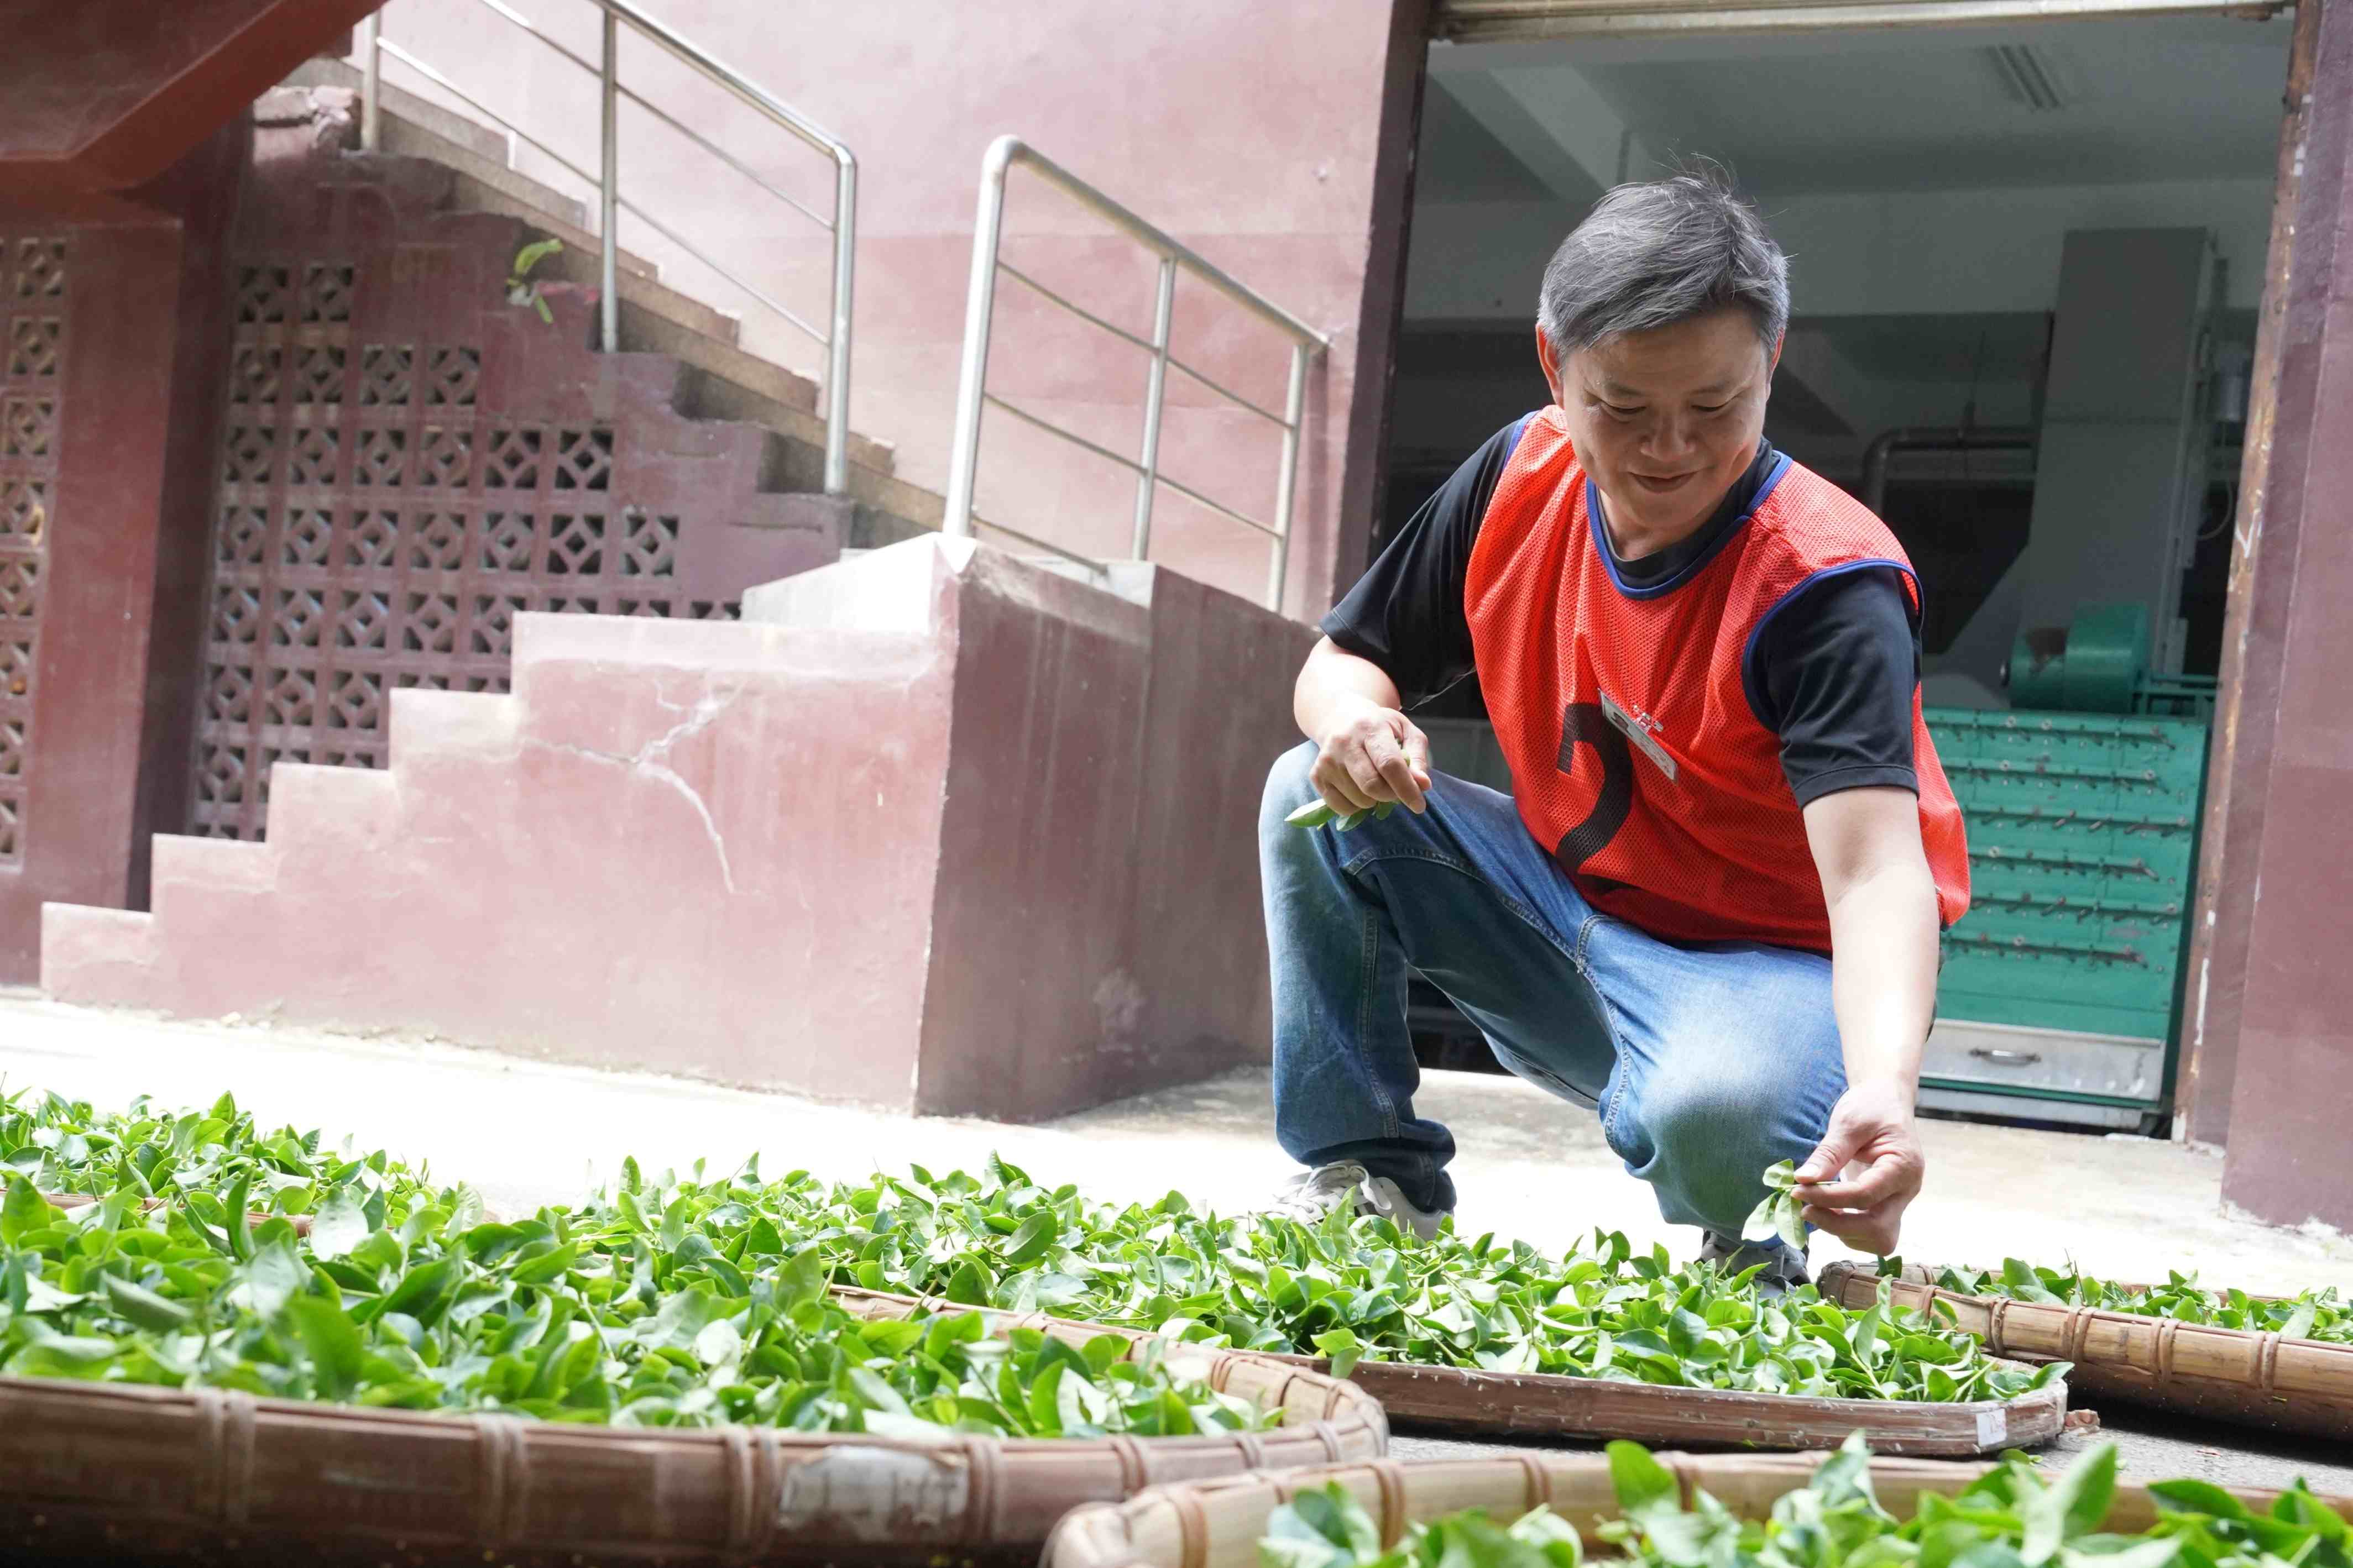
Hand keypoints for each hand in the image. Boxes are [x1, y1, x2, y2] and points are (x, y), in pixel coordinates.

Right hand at [1309, 697, 1431, 814]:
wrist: (1340, 717)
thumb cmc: (1379, 726)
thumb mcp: (1405, 731)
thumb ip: (1417, 757)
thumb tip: (1422, 785)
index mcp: (1370, 728)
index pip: (1389, 764)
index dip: (1406, 788)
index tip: (1419, 805)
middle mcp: (1344, 743)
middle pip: (1372, 786)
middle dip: (1391, 796)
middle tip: (1396, 790)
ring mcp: (1327, 760)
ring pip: (1359, 800)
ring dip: (1374, 801)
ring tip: (1376, 784)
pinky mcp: (1316, 774)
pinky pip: (1341, 807)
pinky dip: (1356, 807)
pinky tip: (1358, 790)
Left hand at [1794, 1079, 1923, 1255]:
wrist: (1886, 1103)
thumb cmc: (1870, 1107)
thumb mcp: (1849, 1123)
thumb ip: (1829, 1153)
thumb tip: (1802, 1179)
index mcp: (1903, 1166)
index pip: (1865, 1195)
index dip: (1828, 1198)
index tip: (1798, 1191)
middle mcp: (1907, 1190)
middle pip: (1878, 1228)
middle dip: (1837, 1224)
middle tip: (1805, 1209)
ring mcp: (1900, 1201)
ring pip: (1879, 1239)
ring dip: (1843, 1231)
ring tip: (1816, 1209)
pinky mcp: (1889, 1206)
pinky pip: (1873, 1234)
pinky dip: (1848, 1230)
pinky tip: (1828, 1211)